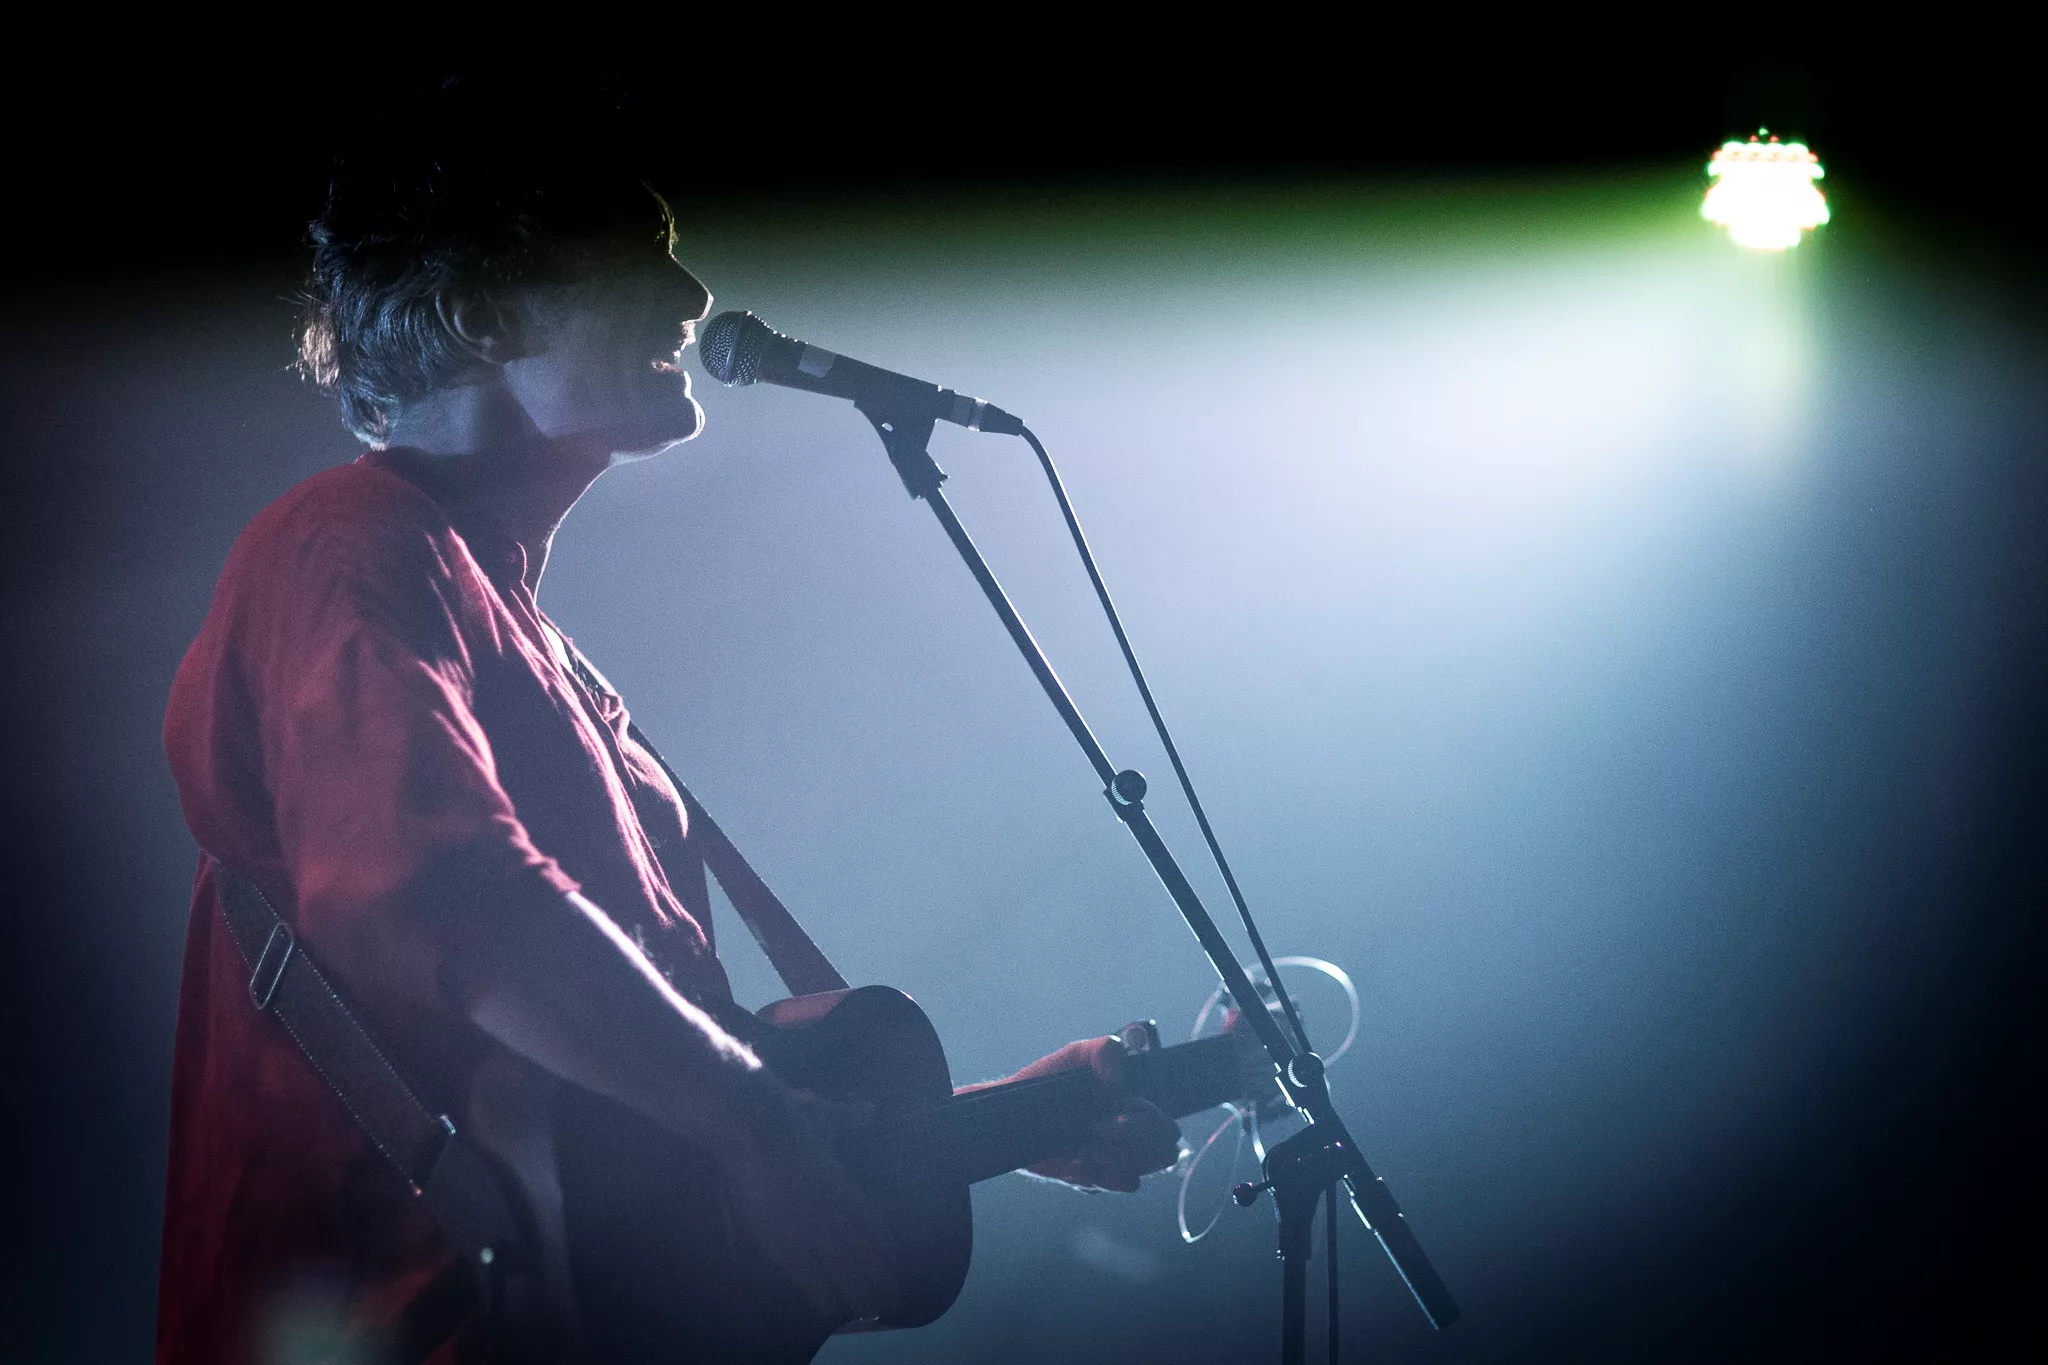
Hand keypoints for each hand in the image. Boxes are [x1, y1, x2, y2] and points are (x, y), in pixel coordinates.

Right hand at [716, 1083, 900, 1320]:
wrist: (754, 1127)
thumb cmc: (787, 1117)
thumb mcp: (824, 1117)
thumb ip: (847, 1121)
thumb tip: (869, 1112)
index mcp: (845, 1186)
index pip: (874, 1226)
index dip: (886, 1250)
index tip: (895, 1266)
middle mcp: (837, 1213)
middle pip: (866, 1255)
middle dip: (880, 1279)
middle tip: (891, 1301)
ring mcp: (813, 1231)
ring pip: (845, 1272)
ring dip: (858, 1293)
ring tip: (869, 1311)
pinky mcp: (785, 1244)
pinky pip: (811, 1280)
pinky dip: (822, 1295)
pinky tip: (830, 1310)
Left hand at [1001, 1035, 1184, 1192]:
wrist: (1010, 1111)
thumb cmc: (1049, 1082)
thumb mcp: (1078, 1055)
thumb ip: (1105, 1050)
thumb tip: (1119, 1077)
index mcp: (1134, 1111)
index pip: (1167, 1129)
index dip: (1158, 1122)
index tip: (1132, 1106)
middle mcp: (1127, 1142)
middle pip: (1161, 1156)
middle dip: (1139, 1138)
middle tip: (1111, 1123)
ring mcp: (1108, 1163)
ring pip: (1133, 1177)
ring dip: (1112, 1156)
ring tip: (1087, 1139)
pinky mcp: (1085, 1180)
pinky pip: (1101, 1187)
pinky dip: (1090, 1172)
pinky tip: (1074, 1156)